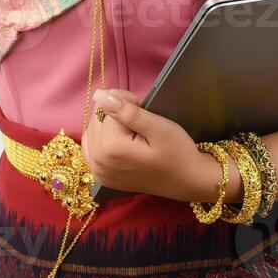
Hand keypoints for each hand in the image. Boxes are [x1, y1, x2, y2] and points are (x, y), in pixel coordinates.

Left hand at [81, 88, 222, 203]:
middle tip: (143, 123)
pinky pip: (91, 145)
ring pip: (93, 129)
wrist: (186, 181)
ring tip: (134, 133)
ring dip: (110, 125)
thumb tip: (100, 96)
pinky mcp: (100, 176)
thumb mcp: (159, 128)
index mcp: (111, 148)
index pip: (108, 107)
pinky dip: (103, 138)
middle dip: (118, 113)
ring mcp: (97, 171)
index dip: (127, 103)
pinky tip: (119, 140)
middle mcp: (98, 161)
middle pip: (98, 118)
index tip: (146, 111)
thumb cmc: (178, 153)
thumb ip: (128, 112)